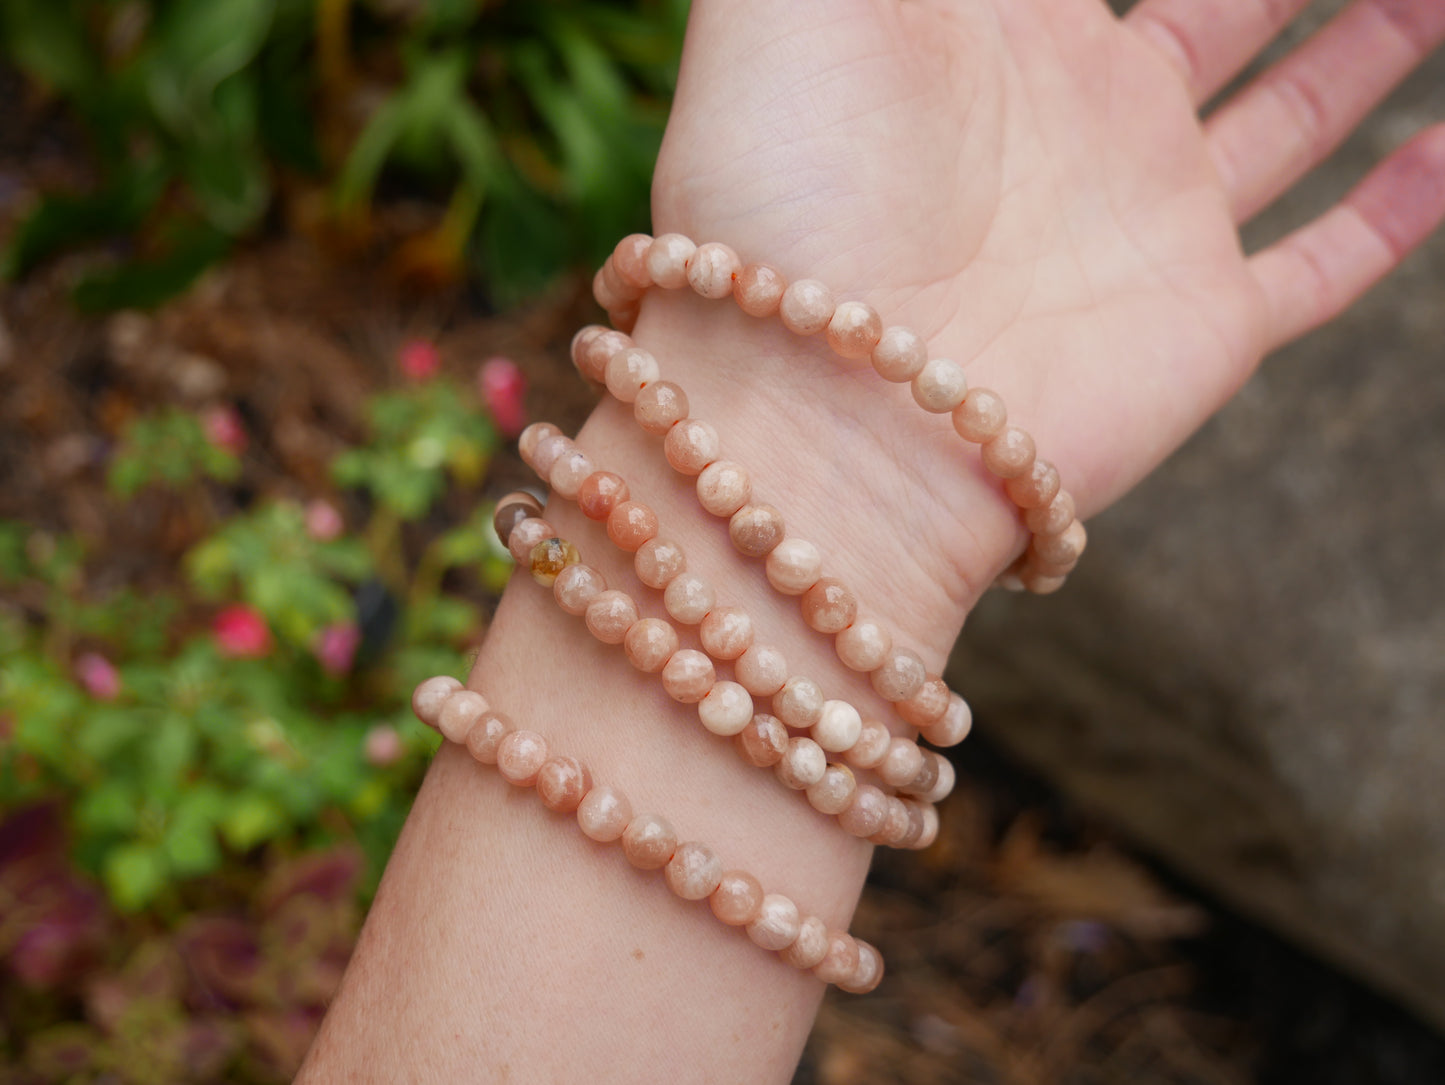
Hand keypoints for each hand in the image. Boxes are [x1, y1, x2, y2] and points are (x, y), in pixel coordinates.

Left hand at [652, 0, 1444, 529]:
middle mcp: (1086, 117)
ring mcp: (1151, 222)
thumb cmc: (778, 188)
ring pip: (1300, 108)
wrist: (819, 407)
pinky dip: (1400, 209)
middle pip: (1226, 1)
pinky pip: (1331, 260)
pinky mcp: (1205, 323)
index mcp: (999, 25)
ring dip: (1372, 42)